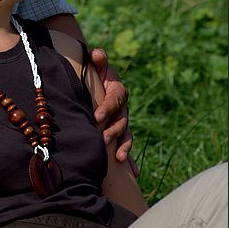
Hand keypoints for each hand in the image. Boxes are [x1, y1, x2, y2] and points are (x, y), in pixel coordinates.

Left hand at [90, 48, 138, 177]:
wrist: (95, 81)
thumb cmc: (95, 73)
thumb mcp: (96, 64)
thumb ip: (98, 58)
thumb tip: (97, 54)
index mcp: (118, 90)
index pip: (115, 99)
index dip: (107, 107)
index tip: (97, 116)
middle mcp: (123, 107)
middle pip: (121, 120)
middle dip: (113, 130)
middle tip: (103, 139)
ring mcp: (122, 121)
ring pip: (125, 134)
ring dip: (123, 146)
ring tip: (118, 157)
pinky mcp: (119, 132)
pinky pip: (125, 145)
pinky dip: (129, 159)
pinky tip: (134, 173)